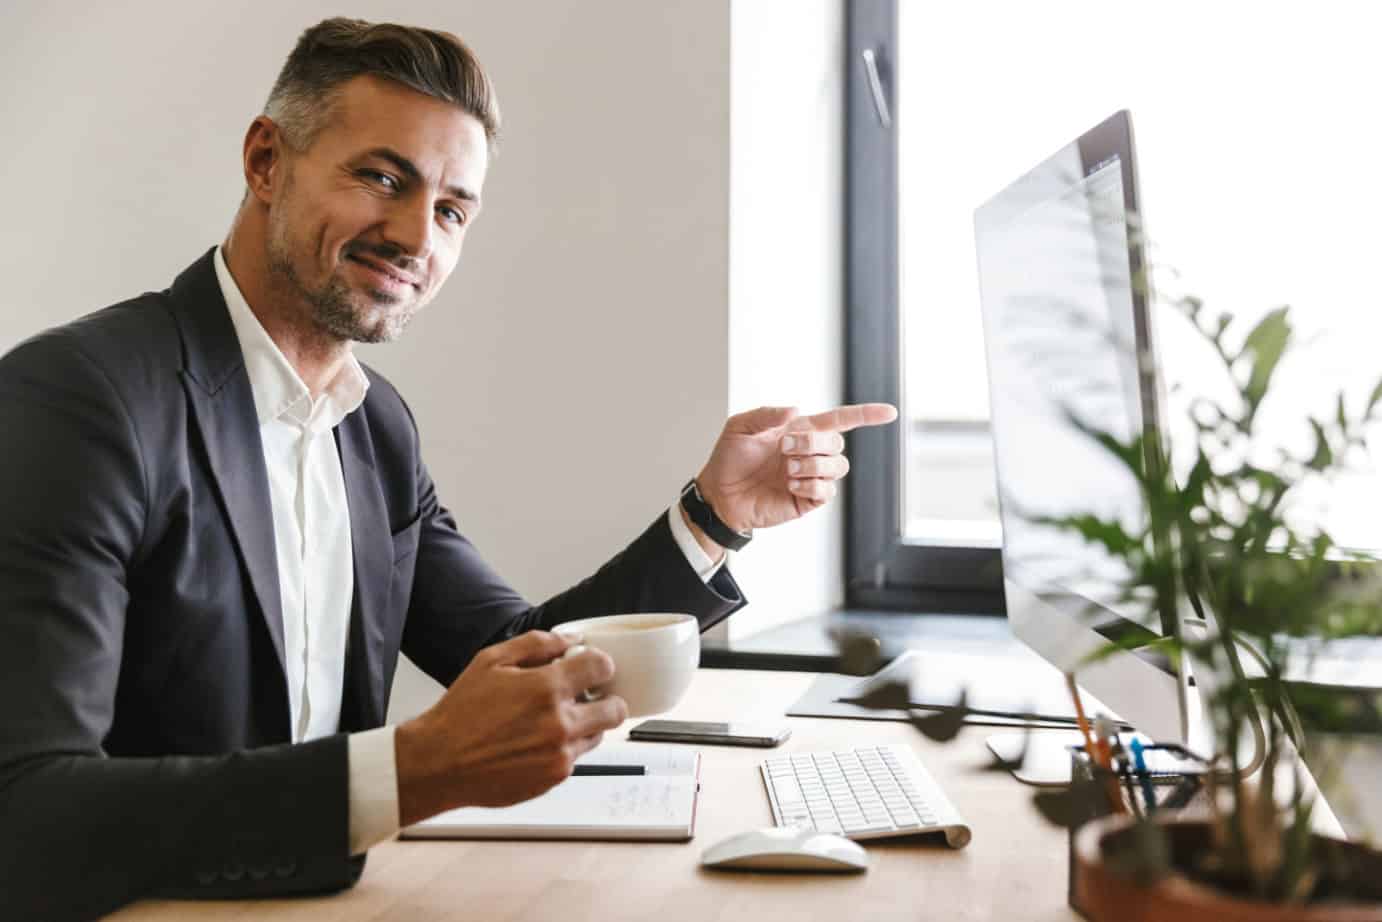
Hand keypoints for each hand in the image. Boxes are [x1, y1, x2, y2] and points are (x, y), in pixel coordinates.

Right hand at [394, 630, 628, 825]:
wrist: (439, 762)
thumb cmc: (461, 713)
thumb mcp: (492, 660)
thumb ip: (537, 643)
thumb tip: (571, 639)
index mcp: (546, 688)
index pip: (603, 666)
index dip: (600, 663)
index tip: (592, 667)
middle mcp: (559, 723)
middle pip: (616, 708)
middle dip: (607, 698)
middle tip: (589, 696)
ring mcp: (560, 754)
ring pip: (599, 735)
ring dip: (586, 724)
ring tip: (554, 720)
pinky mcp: (554, 778)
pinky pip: (577, 757)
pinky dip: (566, 747)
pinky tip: (538, 741)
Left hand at [694, 403, 898, 534]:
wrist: (719, 494)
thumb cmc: (729, 459)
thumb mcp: (741, 426)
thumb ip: (767, 414)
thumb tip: (797, 410)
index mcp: (800, 431)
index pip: (841, 420)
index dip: (866, 416)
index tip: (889, 412)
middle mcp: (810, 453)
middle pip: (838, 443)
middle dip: (814, 443)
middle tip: (784, 449)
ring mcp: (811, 477)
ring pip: (838, 467)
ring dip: (813, 465)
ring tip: (786, 470)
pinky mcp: (807, 500)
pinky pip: (827, 491)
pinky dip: (811, 485)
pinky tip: (791, 485)